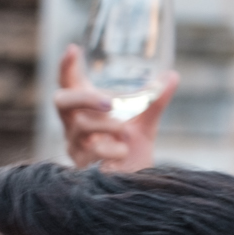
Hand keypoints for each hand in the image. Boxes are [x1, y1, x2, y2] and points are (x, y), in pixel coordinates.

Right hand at [54, 43, 177, 171]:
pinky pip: (93, 150)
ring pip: (81, 126)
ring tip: (125, 132)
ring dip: (108, 126)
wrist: (132, 186)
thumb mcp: (144, 123)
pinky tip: (123, 153)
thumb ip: (155, 100)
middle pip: (61, 101)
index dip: (66, 67)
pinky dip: (113, 149)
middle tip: (110, 102)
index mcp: (84, 110)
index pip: (68, 84)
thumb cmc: (131, 152)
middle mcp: (73, 126)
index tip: (73, 48)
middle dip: (85, 97)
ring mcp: (73, 146)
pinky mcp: (80, 165)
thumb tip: (172, 75)